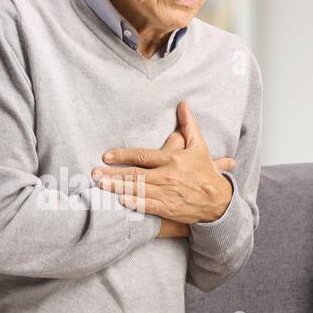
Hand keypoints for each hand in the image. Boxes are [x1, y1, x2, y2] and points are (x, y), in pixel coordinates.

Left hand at [92, 100, 234, 224]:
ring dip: (118, 188)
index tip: (106, 156)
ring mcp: (167, 193)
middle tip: (94, 173)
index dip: (123, 155)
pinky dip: (134, 203)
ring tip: (100, 185)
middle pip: (135, 174)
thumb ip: (188, 125)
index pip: (143, 156)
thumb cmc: (205, 172)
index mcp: (172, 160)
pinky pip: (148, 206)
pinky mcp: (168, 208)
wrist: (218, 200)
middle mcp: (167, 176)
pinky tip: (120, 201)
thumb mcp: (199, 146)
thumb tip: (183, 104)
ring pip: (138, 190)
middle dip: (113, 174)